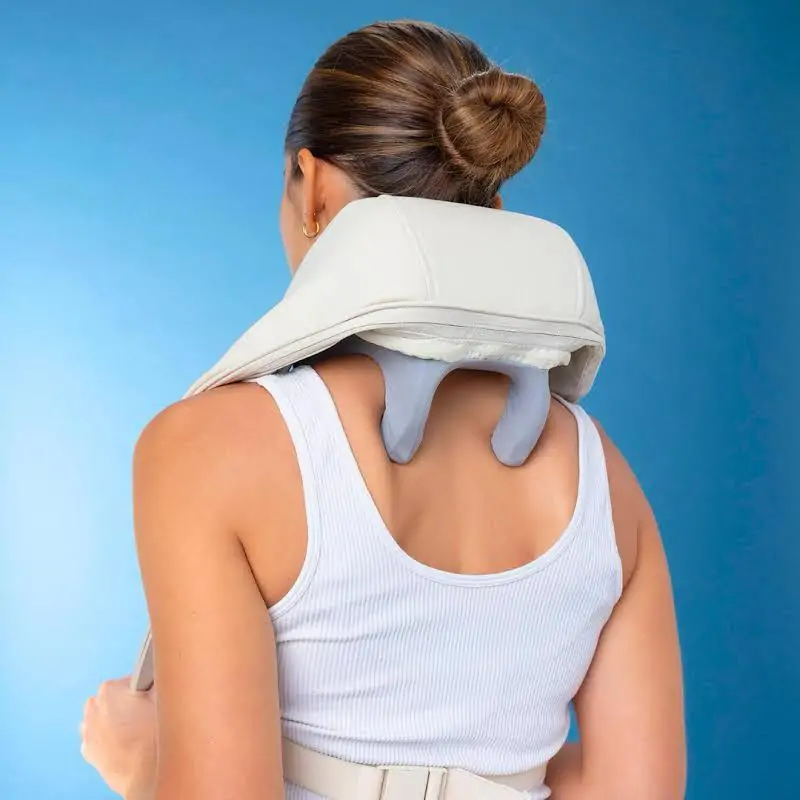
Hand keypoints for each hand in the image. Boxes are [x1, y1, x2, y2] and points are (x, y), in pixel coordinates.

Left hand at [80, 677, 157, 799]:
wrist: (148, 774)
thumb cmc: (155, 737)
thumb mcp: (164, 696)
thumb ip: (158, 679)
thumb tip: (161, 672)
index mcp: (109, 690)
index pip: (132, 679)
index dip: (147, 689)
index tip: (155, 699)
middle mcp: (93, 708)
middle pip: (117, 698)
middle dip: (131, 704)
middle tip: (148, 715)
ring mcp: (88, 732)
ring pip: (106, 717)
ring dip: (119, 720)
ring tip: (138, 732)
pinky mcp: (89, 753)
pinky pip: (101, 737)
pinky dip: (111, 739)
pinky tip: (128, 744)